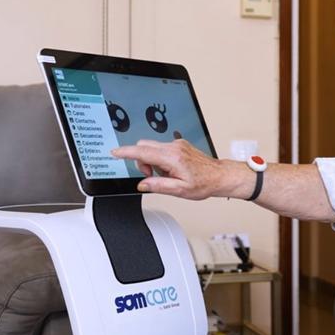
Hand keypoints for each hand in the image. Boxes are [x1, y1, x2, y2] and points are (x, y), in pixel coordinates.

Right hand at [110, 139, 239, 199]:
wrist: (219, 176)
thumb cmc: (204, 183)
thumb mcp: (179, 190)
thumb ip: (158, 186)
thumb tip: (143, 184)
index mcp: (172, 158)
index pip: (143, 152)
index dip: (126, 152)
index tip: (115, 152)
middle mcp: (174, 147)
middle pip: (145, 147)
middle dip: (141, 161)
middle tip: (151, 176)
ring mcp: (177, 144)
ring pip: (153, 148)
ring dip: (152, 161)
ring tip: (165, 175)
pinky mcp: (180, 145)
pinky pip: (161, 149)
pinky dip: (160, 159)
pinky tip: (170, 169)